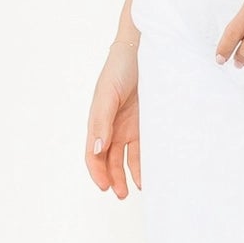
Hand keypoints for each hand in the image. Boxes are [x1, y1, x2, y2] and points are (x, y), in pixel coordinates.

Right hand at [85, 37, 141, 197]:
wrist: (144, 48)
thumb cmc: (120, 67)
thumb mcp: (108, 93)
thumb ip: (102, 120)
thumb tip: (97, 149)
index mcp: (98, 119)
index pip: (93, 153)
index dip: (96, 171)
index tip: (104, 186)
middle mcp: (112, 126)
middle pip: (109, 160)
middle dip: (113, 178)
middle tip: (122, 194)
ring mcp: (129, 125)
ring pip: (125, 157)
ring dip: (128, 174)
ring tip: (136, 189)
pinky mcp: (146, 122)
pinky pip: (143, 147)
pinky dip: (145, 162)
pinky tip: (150, 173)